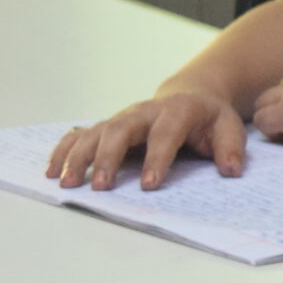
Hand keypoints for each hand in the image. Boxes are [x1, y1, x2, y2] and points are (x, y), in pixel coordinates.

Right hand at [47, 88, 243, 190]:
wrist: (189, 96)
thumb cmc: (209, 118)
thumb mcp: (228, 127)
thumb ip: (230, 148)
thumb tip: (231, 171)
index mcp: (177, 111)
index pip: (165, 134)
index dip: (157, 158)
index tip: (149, 185)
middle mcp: (144, 112)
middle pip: (120, 130)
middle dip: (107, 158)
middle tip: (99, 186)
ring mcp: (122, 118)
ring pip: (94, 132)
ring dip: (78, 156)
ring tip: (65, 182)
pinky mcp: (107, 126)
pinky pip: (80, 135)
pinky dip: (64, 150)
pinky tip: (51, 170)